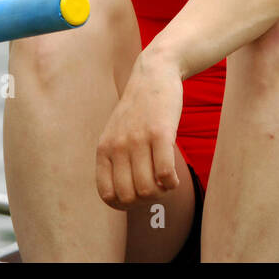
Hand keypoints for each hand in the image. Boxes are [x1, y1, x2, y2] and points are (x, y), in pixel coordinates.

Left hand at [96, 51, 183, 209]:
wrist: (154, 73)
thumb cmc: (139, 109)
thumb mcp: (117, 133)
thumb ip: (116, 160)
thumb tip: (126, 197)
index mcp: (104, 149)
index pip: (107, 195)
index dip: (125, 205)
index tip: (138, 196)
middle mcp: (118, 146)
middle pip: (130, 196)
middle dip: (146, 200)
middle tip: (156, 188)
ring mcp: (138, 139)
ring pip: (148, 189)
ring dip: (161, 193)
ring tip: (166, 181)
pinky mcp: (160, 132)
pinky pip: (165, 174)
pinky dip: (172, 183)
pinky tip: (174, 177)